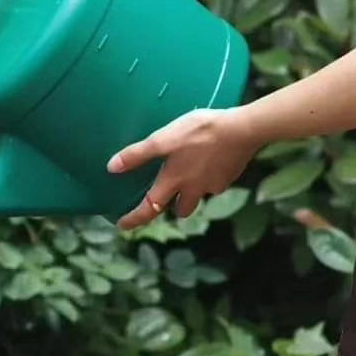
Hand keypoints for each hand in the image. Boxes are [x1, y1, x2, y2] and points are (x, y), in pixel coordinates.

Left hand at [106, 108, 261, 229]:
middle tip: (164, 197)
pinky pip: (214, 182)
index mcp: (174, 181)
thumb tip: (112, 168)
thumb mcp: (163, 140)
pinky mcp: (229, 176)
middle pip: (180, 209)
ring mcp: (214, 184)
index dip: (135, 219)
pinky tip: (208, 160)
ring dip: (191, 192)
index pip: (150, 208)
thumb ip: (137, 154)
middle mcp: (194, 189)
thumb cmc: (200, 132)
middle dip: (171, 206)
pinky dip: (208, 177)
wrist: (243, 130)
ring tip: (187, 175)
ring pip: (199, 196)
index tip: (122, 226)